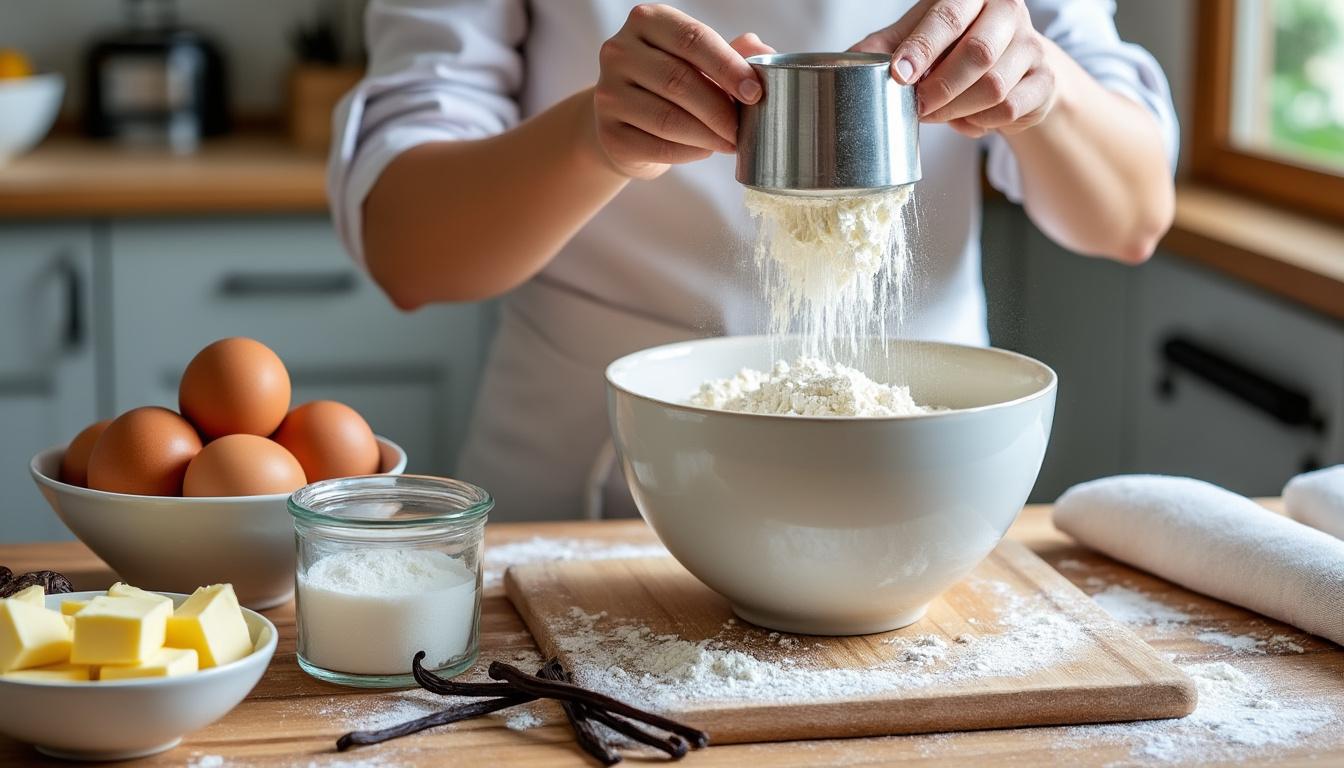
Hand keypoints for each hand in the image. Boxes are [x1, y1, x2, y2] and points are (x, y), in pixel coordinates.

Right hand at [593, 3, 772, 178]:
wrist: (626, 120)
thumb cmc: (670, 85)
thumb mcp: (698, 60)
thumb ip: (732, 53)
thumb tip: (763, 50)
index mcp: (646, 21)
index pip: (692, 39)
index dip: (728, 67)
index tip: (755, 93)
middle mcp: (619, 52)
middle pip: (679, 80)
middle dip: (720, 108)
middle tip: (744, 126)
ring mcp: (608, 93)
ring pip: (668, 118)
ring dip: (708, 135)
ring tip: (730, 141)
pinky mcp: (609, 134)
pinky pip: (657, 146)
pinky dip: (690, 152)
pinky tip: (705, 150)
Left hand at [852, 0, 1056, 137]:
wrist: (1011, 66)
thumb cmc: (957, 45)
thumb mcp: (920, 36)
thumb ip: (887, 46)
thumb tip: (850, 60)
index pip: (948, 17)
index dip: (921, 48)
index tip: (898, 74)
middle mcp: (1008, 12)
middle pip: (978, 54)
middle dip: (940, 87)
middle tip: (917, 105)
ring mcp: (1032, 46)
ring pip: (993, 87)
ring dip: (956, 109)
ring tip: (936, 113)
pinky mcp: (1044, 81)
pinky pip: (1008, 110)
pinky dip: (979, 122)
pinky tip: (965, 118)